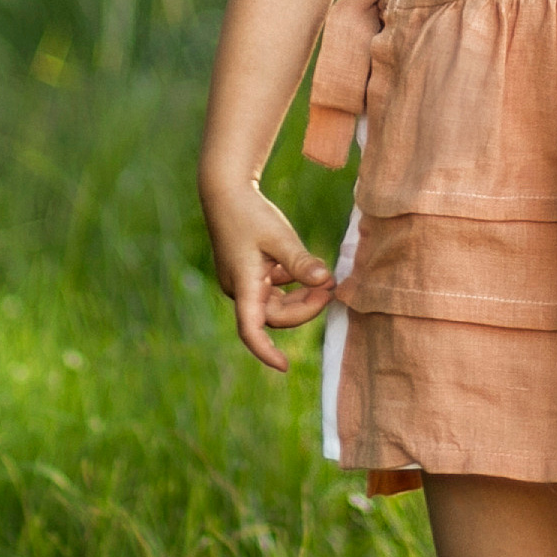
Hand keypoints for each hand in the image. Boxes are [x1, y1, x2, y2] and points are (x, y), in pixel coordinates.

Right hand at [201, 179, 335, 370]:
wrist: (225, 189)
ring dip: (300, 297)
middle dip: (304, 308)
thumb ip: (300, 262)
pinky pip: (271, 288)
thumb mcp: (279, 236)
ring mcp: (241, 280)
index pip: (251, 330)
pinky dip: (291, 284)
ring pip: (274, 303)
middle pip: (273, 315)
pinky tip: (306, 270)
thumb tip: (325, 281)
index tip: (285, 366)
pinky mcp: (246, 270)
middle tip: (331, 288)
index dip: (266, 352)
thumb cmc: (250, 212)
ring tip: (326, 281)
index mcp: (243, 284)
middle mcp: (239, 288)